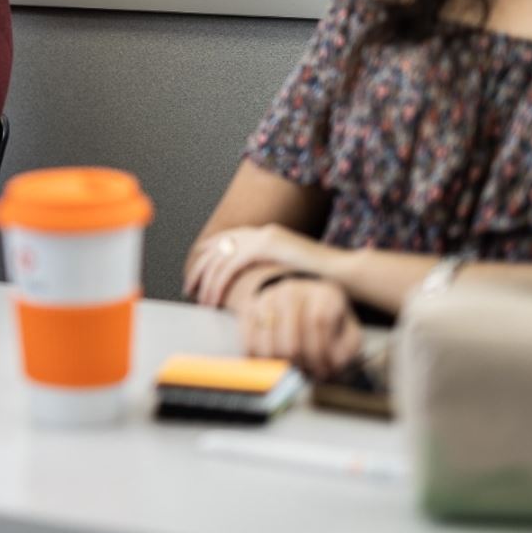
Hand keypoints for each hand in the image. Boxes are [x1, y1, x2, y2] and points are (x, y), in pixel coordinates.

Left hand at [184, 223, 337, 307]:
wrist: (342, 274)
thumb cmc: (319, 280)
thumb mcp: (288, 271)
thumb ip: (268, 272)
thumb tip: (250, 285)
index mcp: (265, 235)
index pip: (225, 241)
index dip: (206, 257)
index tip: (196, 275)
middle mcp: (261, 231)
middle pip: (217, 246)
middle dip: (200, 269)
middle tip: (190, 289)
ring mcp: (263, 236)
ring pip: (220, 258)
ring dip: (207, 281)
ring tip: (202, 301)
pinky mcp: (266, 246)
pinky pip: (230, 265)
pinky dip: (219, 284)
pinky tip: (215, 300)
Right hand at [236, 277, 363, 379]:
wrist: (300, 300)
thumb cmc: (329, 325)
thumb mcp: (347, 334)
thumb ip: (346, 351)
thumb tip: (330, 365)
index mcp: (324, 294)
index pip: (318, 322)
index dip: (320, 353)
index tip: (325, 372)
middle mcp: (293, 290)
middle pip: (291, 338)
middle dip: (300, 364)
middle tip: (307, 374)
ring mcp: (269, 298)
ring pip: (268, 342)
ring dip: (280, 365)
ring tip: (291, 372)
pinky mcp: (250, 308)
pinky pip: (248, 340)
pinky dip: (258, 359)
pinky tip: (271, 367)